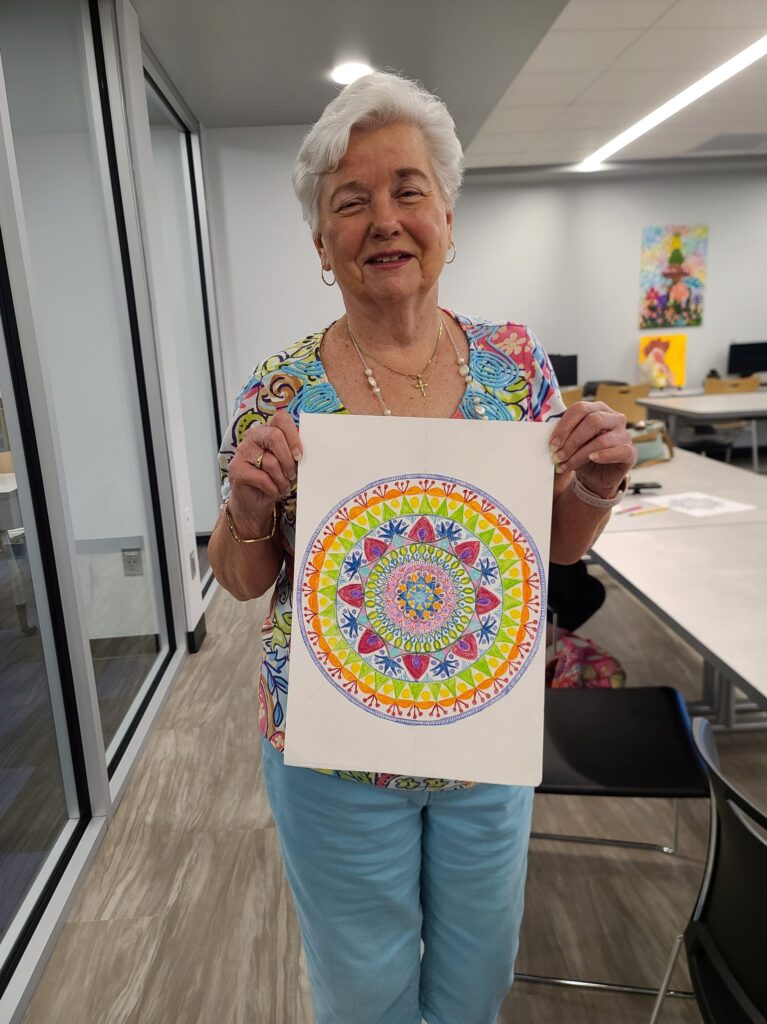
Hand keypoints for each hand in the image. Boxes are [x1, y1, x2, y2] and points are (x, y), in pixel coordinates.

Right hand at [227, 410, 302, 529]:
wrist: (256, 501)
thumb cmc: (275, 479)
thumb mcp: (288, 463)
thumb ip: (295, 452)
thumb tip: (309, 450)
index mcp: (267, 430)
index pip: (281, 419)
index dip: (293, 435)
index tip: (300, 455)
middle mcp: (253, 436)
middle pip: (275, 436)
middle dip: (288, 460)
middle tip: (293, 474)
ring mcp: (242, 451)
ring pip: (271, 462)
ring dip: (282, 479)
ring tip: (283, 485)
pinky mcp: (236, 469)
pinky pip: (263, 478)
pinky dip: (273, 488)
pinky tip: (274, 490)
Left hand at [549, 401, 635, 497]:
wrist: (596, 477)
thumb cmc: (582, 455)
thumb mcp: (570, 443)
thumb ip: (563, 435)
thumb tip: (550, 437)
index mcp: (598, 409)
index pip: (580, 409)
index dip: (564, 426)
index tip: (552, 443)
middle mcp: (614, 418)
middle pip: (593, 421)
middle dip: (571, 440)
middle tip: (557, 455)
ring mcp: (625, 434)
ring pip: (602, 439)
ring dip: (580, 454)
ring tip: (567, 464)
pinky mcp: (630, 452)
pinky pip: (619, 451)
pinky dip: (603, 455)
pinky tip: (592, 459)